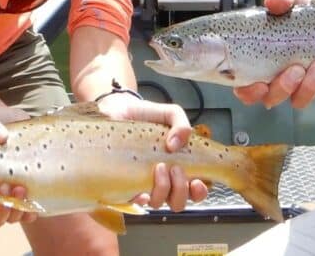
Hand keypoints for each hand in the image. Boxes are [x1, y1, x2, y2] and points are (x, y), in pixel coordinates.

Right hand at [0, 107, 35, 228]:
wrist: (6, 121)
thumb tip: (1, 136)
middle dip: (1, 211)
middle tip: (6, 188)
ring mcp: (6, 195)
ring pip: (10, 217)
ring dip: (16, 210)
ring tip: (21, 189)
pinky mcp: (23, 189)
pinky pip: (26, 211)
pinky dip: (29, 211)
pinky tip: (33, 205)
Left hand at [97, 92, 209, 210]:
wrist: (115, 111)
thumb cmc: (144, 115)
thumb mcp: (168, 114)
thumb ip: (181, 123)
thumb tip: (176, 145)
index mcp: (178, 165)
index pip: (194, 189)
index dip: (199, 192)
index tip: (197, 181)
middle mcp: (163, 179)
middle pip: (178, 202)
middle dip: (181, 190)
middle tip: (175, 168)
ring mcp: (144, 184)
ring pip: (159, 203)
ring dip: (163, 189)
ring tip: (159, 167)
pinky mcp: (125, 185)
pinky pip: (136, 200)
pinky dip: (142, 196)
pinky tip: (141, 185)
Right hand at [233, 0, 314, 108]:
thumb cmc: (308, 5)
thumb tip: (274, 1)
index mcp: (264, 60)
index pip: (247, 88)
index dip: (250, 92)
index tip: (261, 84)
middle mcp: (282, 76)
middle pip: (273, 98)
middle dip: (283, 88)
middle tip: (296, 69)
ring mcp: (308, 83)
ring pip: (301, 100)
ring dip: (309, 88)